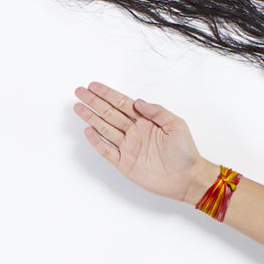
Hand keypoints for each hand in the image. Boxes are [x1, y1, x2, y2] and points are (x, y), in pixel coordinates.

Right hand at [74, 81, 211, 203]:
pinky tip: (88, 130)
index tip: (94, 86)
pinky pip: (107, 150)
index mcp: (147, 121)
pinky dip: (97, 141)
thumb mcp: (176, 125)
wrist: (186, 178)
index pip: (123, 103)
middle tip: (79, 92)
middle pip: (110, 113)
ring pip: (105, 129)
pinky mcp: (124, 163)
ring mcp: (128, 147)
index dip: (107, 94)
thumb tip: (138, 101)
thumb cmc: (185, 152)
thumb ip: (157, 112)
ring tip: (78, 107)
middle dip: (94, 102)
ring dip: (91, 118)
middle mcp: (135, 132)